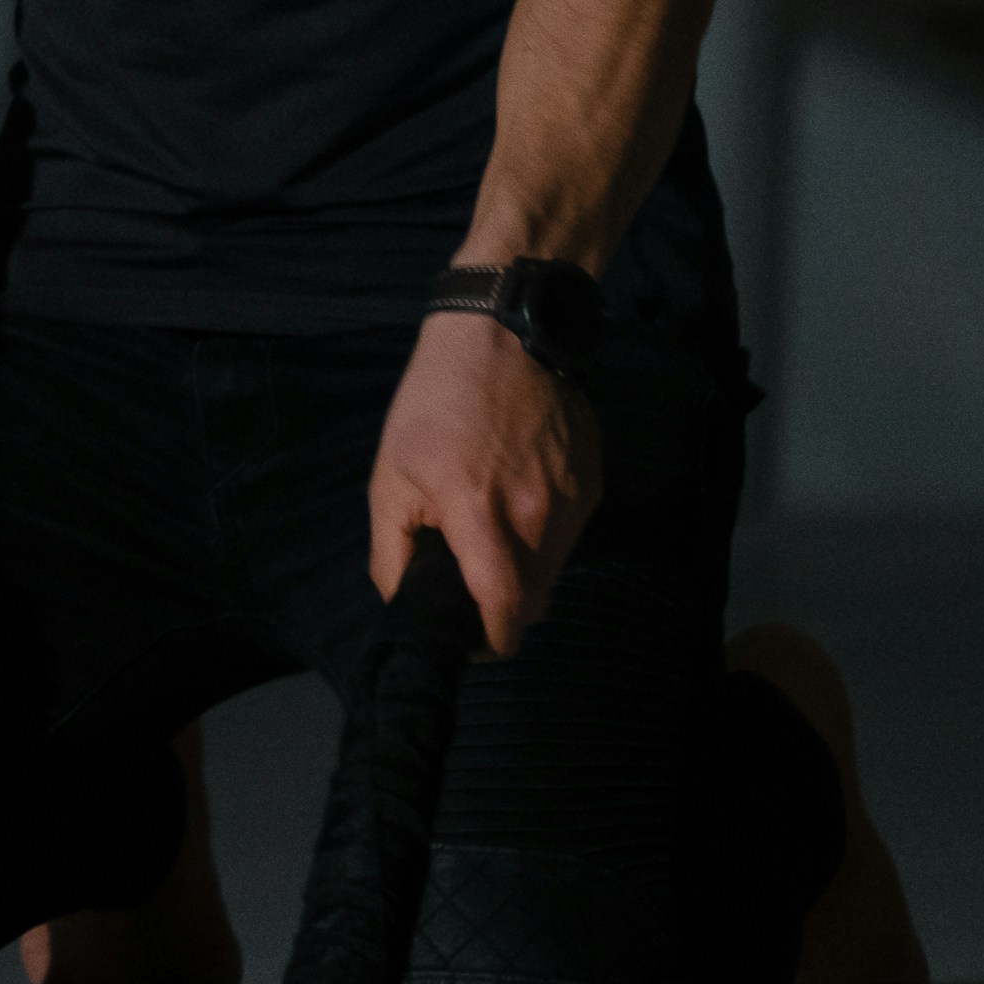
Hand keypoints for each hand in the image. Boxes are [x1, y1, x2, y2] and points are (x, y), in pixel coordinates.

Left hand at [367, 311, 599, 654]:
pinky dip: (544, 538)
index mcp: (481, 514)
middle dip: (504, 611)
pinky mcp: (593, 484)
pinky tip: (516, 503)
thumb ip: (393, 551)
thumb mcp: (389, 477)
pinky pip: (569, 534)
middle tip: (472, 594)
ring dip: (525, 574)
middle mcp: (538, 514)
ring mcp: (573, 500)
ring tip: (491, 540)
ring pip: (554, 570)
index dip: (492, 641)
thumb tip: (401, 602)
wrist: (500, 339)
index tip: (475, 644)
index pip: (505, 607)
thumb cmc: (433, 406)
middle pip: (534, 599)